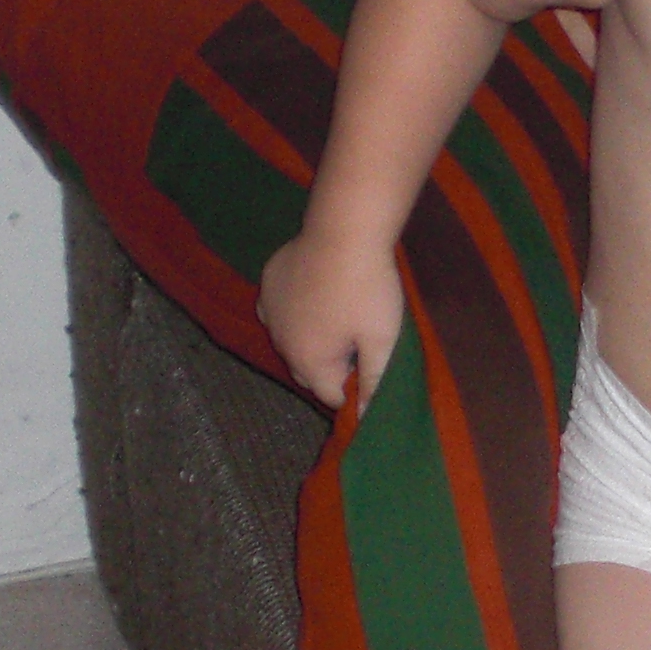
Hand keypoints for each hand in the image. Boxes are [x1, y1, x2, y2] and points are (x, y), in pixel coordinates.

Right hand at [257, 234, 404, 408]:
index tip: (370, 362)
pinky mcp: (268, 283)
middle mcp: (281, 343)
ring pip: (290, 341)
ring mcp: (269, 311)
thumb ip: (374, 382)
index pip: (331, 395)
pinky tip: (316, 293)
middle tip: (359, 340)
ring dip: (310, 339)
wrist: (344, 232)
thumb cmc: (369, 290)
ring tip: (339, 316)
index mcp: (309, 362)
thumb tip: (366, 417)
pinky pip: (280, 310)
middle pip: (307, 372)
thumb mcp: (382, 341)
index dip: (354, 386)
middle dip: (331, 367)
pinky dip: (295, 311)